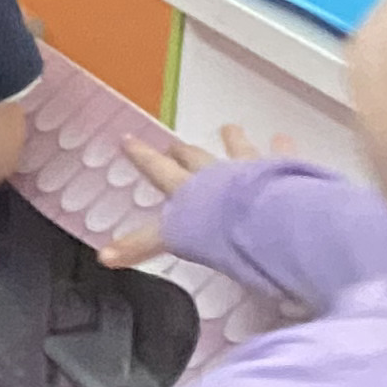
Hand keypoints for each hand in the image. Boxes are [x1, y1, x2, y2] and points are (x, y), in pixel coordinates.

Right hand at [94, 125, 286, 267]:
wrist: (265, 221)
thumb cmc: (220, 233)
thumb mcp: (175, 240)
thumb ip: (142, 245)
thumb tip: (103, 257)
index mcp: (189, 189)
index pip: (158, 171)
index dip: (142, 157)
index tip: (127, 140)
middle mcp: (216, 173)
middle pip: (195, 158)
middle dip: (182, 152)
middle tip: (174, 145)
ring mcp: (249, 168)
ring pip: (237, 150)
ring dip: (232, 140)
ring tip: (229, 128)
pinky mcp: (281, 170)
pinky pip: (281, 154)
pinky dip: (281, 146)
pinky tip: (283, 137)